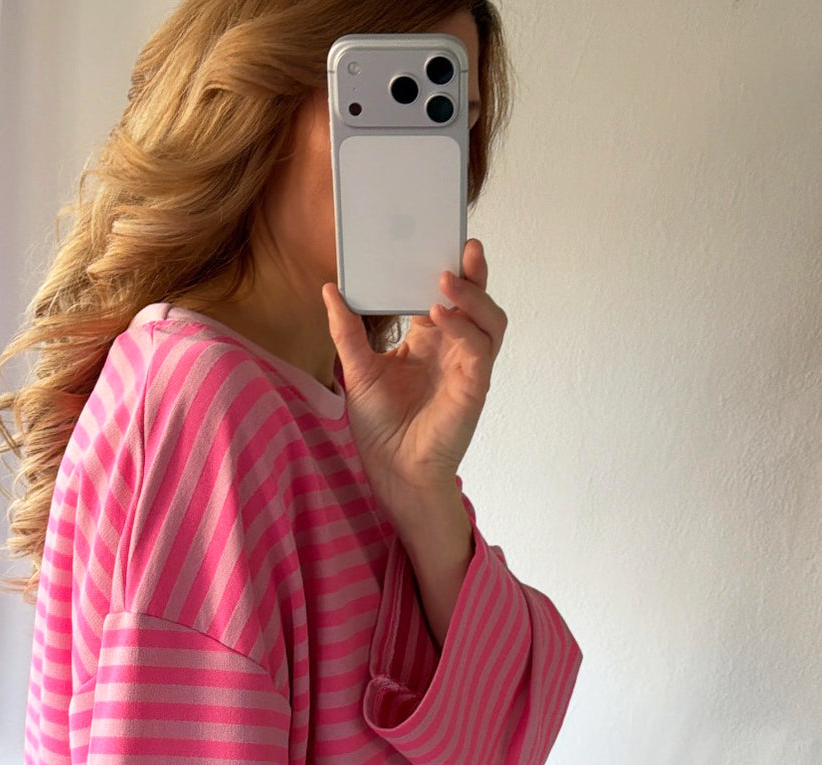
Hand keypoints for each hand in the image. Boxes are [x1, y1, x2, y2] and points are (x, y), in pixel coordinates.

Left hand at [321, 237, 506, 522]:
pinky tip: (442, 315)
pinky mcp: (474, 388)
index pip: (445, 293)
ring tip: (446, 278)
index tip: (435, 236)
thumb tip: (330, 288)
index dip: (446, 267)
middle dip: (473, 271)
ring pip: (490, 320)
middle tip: (462, 243)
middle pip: (477, 299)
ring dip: (474, 295)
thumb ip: (347, 330)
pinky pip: (480, 350)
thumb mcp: (356, 369)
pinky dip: (466, 328)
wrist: (392, 472)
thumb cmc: (381, 427)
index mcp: (430, 340)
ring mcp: (468, 367)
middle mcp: (454, 349)